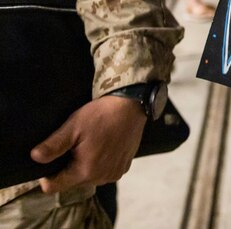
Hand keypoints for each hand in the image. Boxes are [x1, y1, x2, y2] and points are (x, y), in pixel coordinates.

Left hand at [32, 95, 146, 192]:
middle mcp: (101, 178)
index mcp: (85, 171)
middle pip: (72, 182)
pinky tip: (104, 146)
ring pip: (89, 177)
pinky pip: (104, 172)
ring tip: (91, 144)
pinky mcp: (124, 168)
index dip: (47, 175)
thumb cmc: (102, 115)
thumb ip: (53, 145)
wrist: (132, 106)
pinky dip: (100, 163)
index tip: (53, 158)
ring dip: (85, 166)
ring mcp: (114, 174)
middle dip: (69, 167)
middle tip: (76, 144)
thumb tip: (35, 157)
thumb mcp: (73, 127)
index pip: (54, 186)